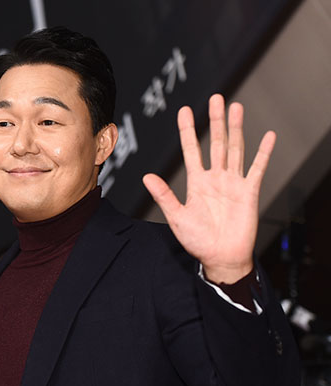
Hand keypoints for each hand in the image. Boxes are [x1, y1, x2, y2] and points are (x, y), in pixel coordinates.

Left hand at [142, 94, 275, 283]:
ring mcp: (233, 183)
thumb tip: (147, 177)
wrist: (221, 258)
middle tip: (216, 98)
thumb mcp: (177, 217)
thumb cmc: (198, 241)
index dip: (187, 130)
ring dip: (236, 129)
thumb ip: (164, 195)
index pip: (191, 150)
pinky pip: (258, 169)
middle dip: (215, 121)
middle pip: (215, 143)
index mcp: (196, 183)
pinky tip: (268, 136)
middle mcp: (215, 178)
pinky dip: (264, 153)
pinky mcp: (249, 192)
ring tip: (236, 107)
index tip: (185, 111)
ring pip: (235, 149)